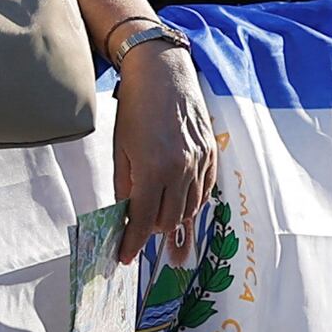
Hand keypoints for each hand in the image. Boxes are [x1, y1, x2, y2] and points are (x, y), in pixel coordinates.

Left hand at [108, 38, 221, 277]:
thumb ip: (124, 186)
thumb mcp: (121, 149)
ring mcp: (199, 162)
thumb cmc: (136, 109)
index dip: (131, 242)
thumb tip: (124, 215)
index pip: (142, 220)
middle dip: (150, 231)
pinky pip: (204, 191)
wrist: (163, 74)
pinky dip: (190, 202)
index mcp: (152, 169)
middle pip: (167, 220)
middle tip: (137, 231)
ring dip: (171, 218)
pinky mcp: (211, 154)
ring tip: (156, 215)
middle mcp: (180, 169)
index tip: (124, 256)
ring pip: (189, 209)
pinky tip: (177, 200)